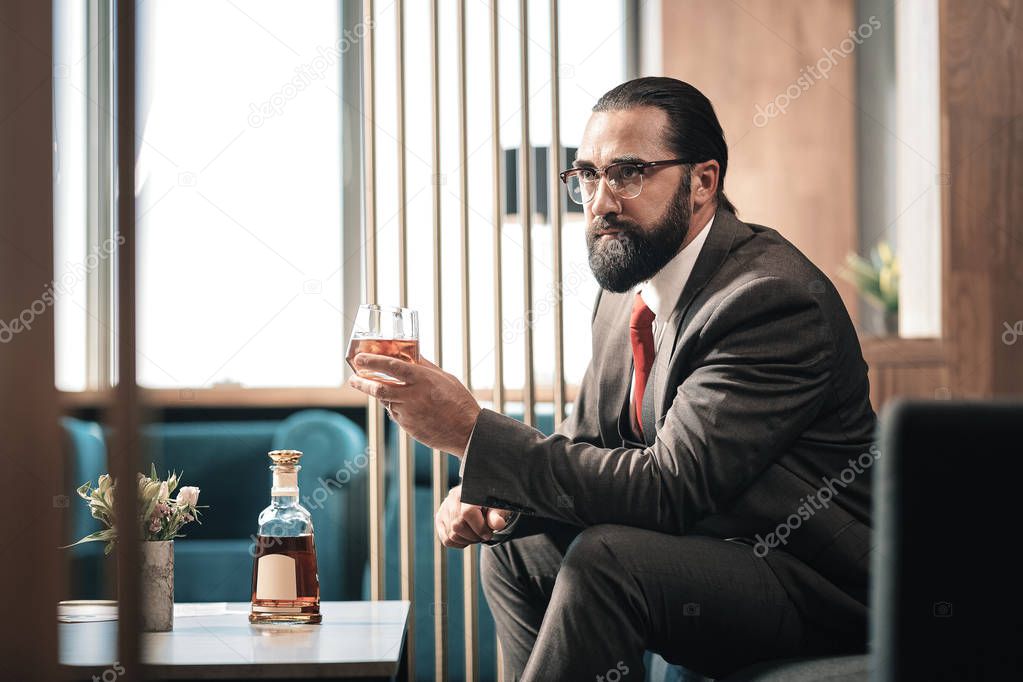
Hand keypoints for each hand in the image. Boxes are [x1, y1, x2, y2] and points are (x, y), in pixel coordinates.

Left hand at [348, 353, 480, 456]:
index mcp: (422, 379)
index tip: (359, 358)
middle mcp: (412, 395)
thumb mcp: (445, 378)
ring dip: (380, 394)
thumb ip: (426, 367)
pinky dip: (395, 407)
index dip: (372, 361)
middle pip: (378, 387)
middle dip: (361, 382)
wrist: (466, 431)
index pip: (391, 366)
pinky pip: (396, 414)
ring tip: (378, 388)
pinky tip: (405, 406)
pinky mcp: (407, 427)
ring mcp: (408, 413)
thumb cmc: (459, 401)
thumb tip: (412, 355)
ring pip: (386, 401)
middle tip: (352, 378)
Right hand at [435, 485, 509, 547]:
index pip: (467, 513)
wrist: (481, 499)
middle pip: (457, 526)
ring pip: (451, 535)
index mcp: (468, 491)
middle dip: (473, 536)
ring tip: (476, 534)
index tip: (488, 533)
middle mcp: (452, 498)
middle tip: (484, 535)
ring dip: (467, 540)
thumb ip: (498, 514)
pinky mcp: (440, 519)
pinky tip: (468, 536)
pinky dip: (459, 543)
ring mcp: (444, 509)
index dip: (479, 527)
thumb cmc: (491, 503)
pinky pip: (446, 540)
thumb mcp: (499, 506)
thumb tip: (498, 524)